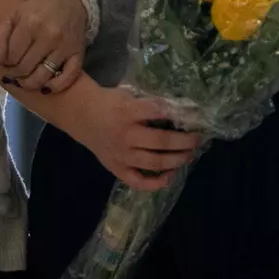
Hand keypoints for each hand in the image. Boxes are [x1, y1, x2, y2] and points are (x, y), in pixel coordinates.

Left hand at [0, 0, 85, 94]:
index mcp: (30, 23)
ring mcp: (65, 46)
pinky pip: (68, 78)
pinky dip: (55, 87)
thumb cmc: (37, 9)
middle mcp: (49, 36)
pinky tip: (45, 87)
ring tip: (25, 80)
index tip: (7, 62)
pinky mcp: (78, 54)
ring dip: (29, 84)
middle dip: (15, 74)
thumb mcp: (13, 16)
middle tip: (14, 72)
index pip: (12, 57)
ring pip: (42, 77)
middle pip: (25, 69)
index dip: (6, 63)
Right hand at [69, 85, 202, 191]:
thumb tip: (179, 110)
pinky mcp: (116, 168)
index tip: (196, 117)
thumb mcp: (129, 95)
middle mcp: (126, 135)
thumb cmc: (109, 102)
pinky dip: (155, 183)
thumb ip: (149, 103)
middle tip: (197, 139)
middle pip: (161, 141)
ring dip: (176, 160)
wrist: (81, 115)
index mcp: (129, 112)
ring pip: (154, 162)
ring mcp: (121, 155)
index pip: (159, 113)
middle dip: (184, 141)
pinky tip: (169, 177)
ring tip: (189, 155)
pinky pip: (137, 181)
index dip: (179, 115)